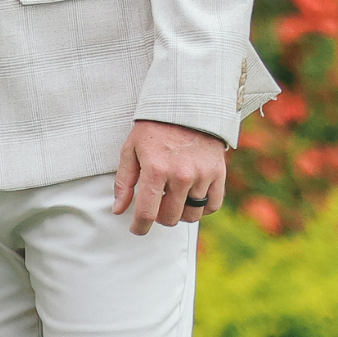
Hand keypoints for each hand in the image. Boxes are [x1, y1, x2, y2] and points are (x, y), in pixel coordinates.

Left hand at [112, 119, 226, 234]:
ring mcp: (202, 175)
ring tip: (172, 199)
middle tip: (155, 205)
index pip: (147, 212)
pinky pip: (213, 206)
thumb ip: (124, 182)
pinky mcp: (218, 173)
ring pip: (191, 215)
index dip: (140, 227)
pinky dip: (201, 208)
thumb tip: (119, 210)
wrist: (186, 107)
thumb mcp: (131, 150)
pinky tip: (191, 198)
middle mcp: (181, 175)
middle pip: (170, 218)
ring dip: (179, 213)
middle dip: (159, 218)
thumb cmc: (153, 129)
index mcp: (156, 169)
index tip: (136, 229)